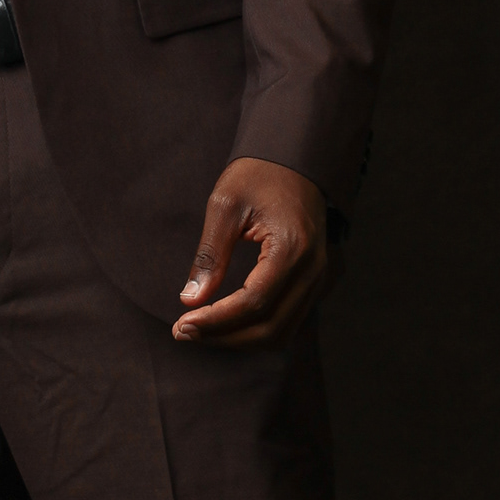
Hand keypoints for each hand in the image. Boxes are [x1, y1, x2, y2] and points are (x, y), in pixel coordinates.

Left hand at [173, 158, 328, 348]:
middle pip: (270, 328)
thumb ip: (210, 255)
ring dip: (239, 339)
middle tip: (183, 332)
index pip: (253, 302)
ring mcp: (318, 279)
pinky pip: (287, 321)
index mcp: (292, 248)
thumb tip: (190, 300)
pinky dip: (255, 330)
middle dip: (224, 337)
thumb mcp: (225, 205)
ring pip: (281, 332)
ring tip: (201, 330)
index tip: (181, 325)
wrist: (295, 159)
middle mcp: (312, 270)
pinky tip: (225, 322)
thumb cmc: (259, 174)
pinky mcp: (313, 282)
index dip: (216, 321)